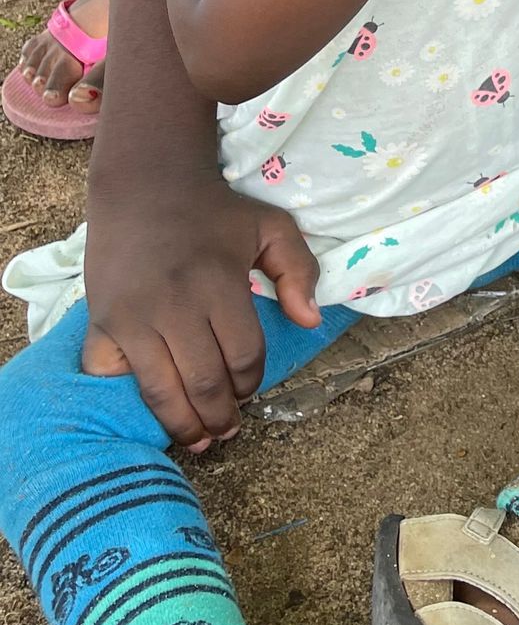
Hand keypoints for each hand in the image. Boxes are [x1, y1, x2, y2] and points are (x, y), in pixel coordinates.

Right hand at [83, 172, 320, 450]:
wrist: (145, 185)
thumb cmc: (214, 211)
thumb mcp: (271, 227)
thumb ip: (300, 270)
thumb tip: (310, 322)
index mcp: (219, 284)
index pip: (244, 355)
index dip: (251, 382)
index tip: (250, 391)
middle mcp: (174, 306)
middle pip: (204, 382)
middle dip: (221, 416)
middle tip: (228, 430)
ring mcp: (132, 317)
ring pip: (160, 390)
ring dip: (182, 424)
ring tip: (198, 439)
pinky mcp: (100, 322)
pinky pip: (111, 375)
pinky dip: (127, 398)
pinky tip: (148, 410)